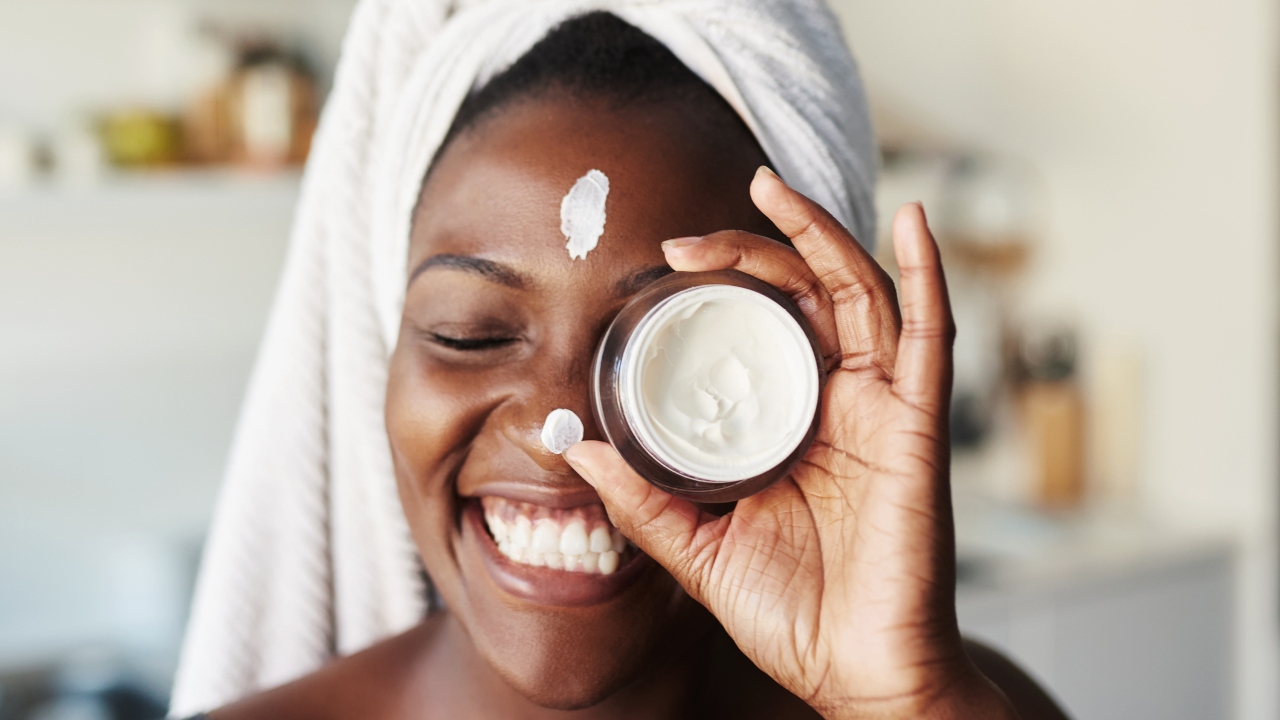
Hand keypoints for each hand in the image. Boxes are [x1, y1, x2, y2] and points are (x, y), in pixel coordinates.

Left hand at [564, 168, 1016, 718]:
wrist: (856, 675)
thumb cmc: (793, 615)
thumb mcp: (698, 547)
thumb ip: (643, 497)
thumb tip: (576, 449)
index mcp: (791, 425)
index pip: (761, 329)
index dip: (721, 288)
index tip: (663, 268)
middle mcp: (839, 405)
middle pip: (805, 296)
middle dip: (751, 251)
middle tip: (686, 240)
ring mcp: (882, 410)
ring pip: (860, 294)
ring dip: (820, 234)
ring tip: (772, 187)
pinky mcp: (919, 428)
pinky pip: (931, 336)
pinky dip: (929, 271)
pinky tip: (913, 218)